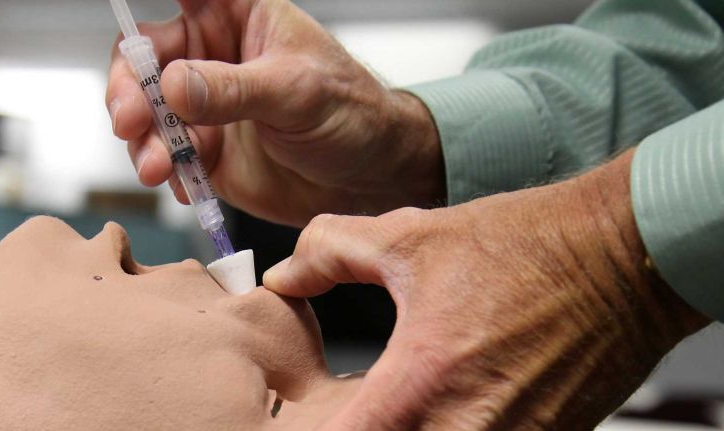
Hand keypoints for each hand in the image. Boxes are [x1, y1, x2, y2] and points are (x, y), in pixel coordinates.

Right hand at [106, 0, 442, 226]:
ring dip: (145, 141)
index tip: (141, 47)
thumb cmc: (351, 113)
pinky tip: (182, 185)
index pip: (183, 1)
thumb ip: (233, 89)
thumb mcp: (296, 93)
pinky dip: (168, 174)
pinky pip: (170, 159)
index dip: (149, 26)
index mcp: (238, 18)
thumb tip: (171, 86)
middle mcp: (214, 59)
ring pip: (150, 116)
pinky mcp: (209, 153)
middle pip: (146, 62)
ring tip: (159, 167)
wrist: (370, 176)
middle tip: (129, 120)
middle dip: (129, 91)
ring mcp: (208, 109)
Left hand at [264, 150, 708, 429]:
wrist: (620, 256)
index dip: (307, 430)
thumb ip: (331, 254)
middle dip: (357, 429)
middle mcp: (467, 430)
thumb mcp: (411, 236)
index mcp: (422, 383)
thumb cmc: (527, 246)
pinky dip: (443, 429)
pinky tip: (441, 401)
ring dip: (404, 429)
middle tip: (349, 403)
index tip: (301, 413)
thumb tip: (285, 275)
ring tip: (393, 400)